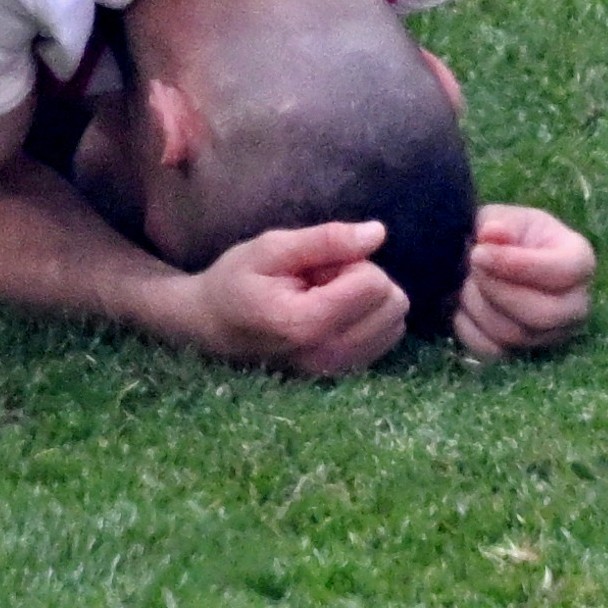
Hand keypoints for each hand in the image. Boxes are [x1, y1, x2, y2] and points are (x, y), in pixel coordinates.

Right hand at [164, 217, 410, 378]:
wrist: (212, 326)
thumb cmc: (236, 281)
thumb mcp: (271, 248)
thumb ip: (326, 240)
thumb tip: (378, 233)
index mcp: (307, 323)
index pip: (374, 282)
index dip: (349, 261)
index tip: (313, 267)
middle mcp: (329, 355)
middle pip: (392, 303)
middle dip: (363, 280)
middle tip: (319, 281)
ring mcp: (338, 371)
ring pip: (395, 321)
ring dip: (367, 301)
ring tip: (324, 297)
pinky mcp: (345, 374)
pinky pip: (387, 337)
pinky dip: (369, 319)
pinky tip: (334, 314)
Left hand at [457, 203, 596, 358]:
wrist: (481, 261)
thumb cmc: (499, 236)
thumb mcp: (497, 218)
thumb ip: (497, 223)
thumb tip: (494, 233)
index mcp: (579, 260)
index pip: (565, 271)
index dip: (518, 265)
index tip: (479, 253)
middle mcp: (576, 303)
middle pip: (544, 314)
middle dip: (496, 290)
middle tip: (471, 267)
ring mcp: (553, 334)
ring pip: (515, 335)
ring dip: (478, 305)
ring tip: (465, 281)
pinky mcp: (524, 354)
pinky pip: (494, 352)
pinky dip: (469, 328)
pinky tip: (461, 305)